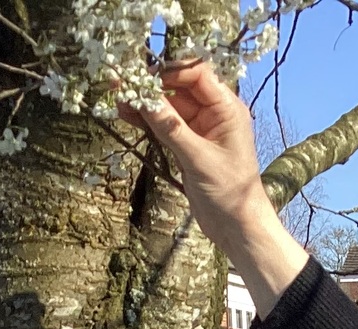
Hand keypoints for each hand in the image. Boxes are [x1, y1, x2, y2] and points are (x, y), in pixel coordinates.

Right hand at [127, 61, 309, 308]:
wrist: (237, 227)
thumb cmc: (229, 192)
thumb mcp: (198, 158)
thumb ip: (170, 127)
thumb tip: (142, 98)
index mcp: (227, 108)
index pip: (197, 74)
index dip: (170, 72)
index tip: (144, 79)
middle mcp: (214, 113)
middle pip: (179, 87)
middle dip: (152, 87)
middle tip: (123, 87)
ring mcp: (200, 129)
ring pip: (168, 107)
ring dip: (145, 104)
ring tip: (120, 102)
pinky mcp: (188, 145)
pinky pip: (165, 126)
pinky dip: (148, 121)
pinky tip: (128, 116)